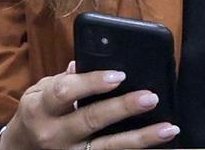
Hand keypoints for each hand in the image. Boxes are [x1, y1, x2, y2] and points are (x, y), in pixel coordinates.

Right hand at [0, 61, 179, 149]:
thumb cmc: (36, 114)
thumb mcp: (38, 92)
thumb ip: (62, 80)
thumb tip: (83, 63)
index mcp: (41, 108)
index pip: (65, 92)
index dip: (92, 83)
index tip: (119, 75)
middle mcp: (54, 134)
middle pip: (91, 120)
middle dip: (123, 108)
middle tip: (151, 97)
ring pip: (108, 148)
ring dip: (141, 138)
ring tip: (168, 128)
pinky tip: (157, 144)